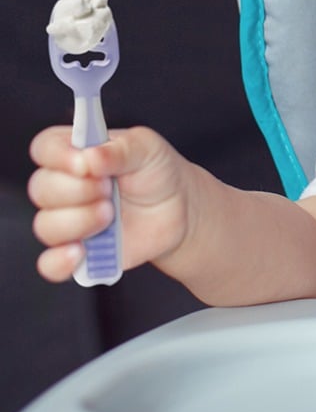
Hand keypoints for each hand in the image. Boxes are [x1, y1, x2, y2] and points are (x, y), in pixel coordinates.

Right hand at [28, 126, 192, 282]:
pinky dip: (60, 261)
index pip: (45, 147)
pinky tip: (81, 252)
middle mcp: (64, 186)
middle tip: (109, 189)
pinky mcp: (76, 252)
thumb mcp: (147, 148)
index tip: (83, 164)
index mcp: (76, 153)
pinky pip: (50, 264)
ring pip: (45, 225)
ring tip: (110, 215)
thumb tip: (90, 156)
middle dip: (77, 190)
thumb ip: (121, 149)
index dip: (56, 155)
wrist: (179, 209)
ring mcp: (68, 220)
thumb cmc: (157, 172)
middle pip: (41, 188)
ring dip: (79, 221)